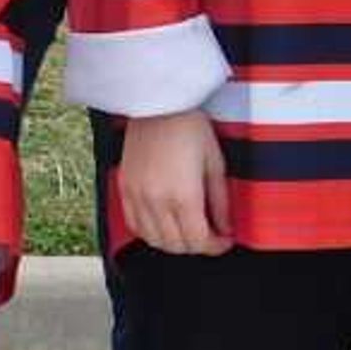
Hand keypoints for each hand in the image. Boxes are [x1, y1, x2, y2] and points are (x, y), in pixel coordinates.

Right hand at [115, 110, 230, 254]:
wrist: (157, 103)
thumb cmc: (189, 126)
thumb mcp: (215, 163)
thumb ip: (221, 201)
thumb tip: (226, 227)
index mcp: (183, 195)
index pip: (199, 241)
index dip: (215, 247)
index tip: (224, 240)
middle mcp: (156, 200)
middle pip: (177, 245)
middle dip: (198, 246)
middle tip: (210, 235)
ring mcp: (137, 196)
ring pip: (154, 240)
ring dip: (174, 242)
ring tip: (188, 231)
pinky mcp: (124, 188)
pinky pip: (135, 225)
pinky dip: (150, 232)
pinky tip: (163, 224)